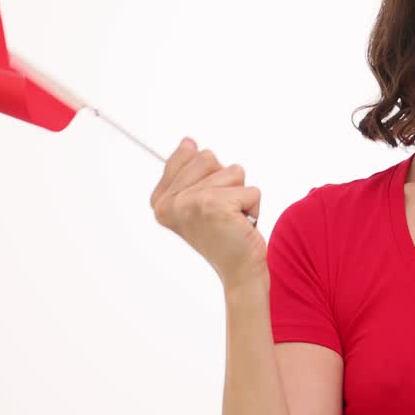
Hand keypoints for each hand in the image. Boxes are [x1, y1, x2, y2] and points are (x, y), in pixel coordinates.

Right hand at [150, 138, 266, 288]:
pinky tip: (242, 225)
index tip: (208, 202)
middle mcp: (170, 202)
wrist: (240, 271)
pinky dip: (254, 206)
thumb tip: (187, 142)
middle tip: (223, 210)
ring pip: (233, 171)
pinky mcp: (216, 206)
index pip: (187, 154)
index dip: (208, 174)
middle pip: (208, 157)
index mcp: (160, 200)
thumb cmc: (224, 235)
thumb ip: (190, 171)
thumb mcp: (200, 200)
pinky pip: (251, 189)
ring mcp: (190, 203)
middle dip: (225, 181)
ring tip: (233, 218)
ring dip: (241, 194)